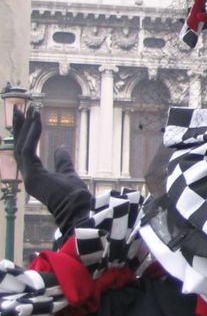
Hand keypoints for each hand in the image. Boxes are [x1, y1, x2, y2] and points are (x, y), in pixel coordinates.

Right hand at [13, 106, 90, 232]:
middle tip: (20, 107)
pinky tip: (37, 120)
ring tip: (31, 108)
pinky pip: (28, 150)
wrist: (79, 209)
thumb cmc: (74, 195)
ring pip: (21, 145)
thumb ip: (62, 161)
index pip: (25, 150)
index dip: (25, 133)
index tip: (29, 116)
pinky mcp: (32, 175)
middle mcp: (27, 175)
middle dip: (19, 126)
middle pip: (18, 146)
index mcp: (34, 175)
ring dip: (27, 126)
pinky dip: (33, 135)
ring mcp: (28, 176)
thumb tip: (61, 147)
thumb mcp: (68, 172)